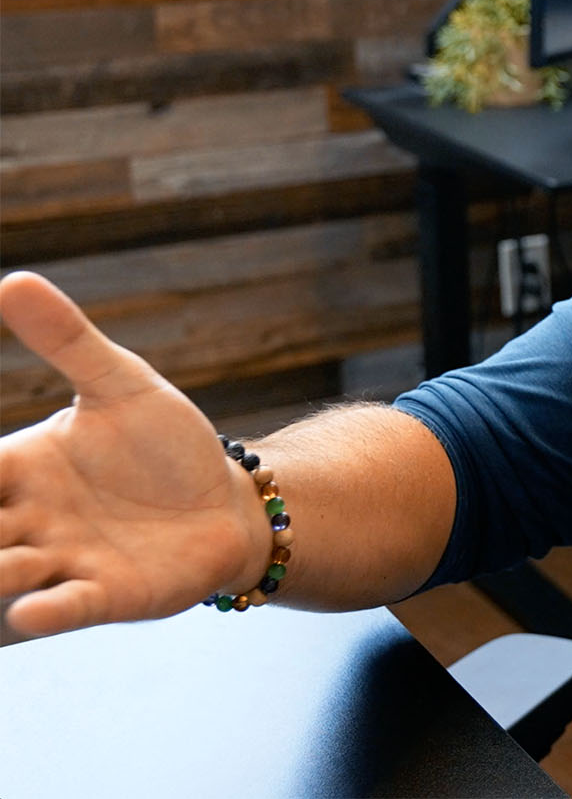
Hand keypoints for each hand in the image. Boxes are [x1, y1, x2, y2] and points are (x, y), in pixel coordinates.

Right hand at [0, 272, 264, 638]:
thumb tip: (12, 280)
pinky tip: (32, 611)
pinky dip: (48, 611)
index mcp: (16, 470)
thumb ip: (66, 340)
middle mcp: (26, 522)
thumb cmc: (163, 445)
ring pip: (4, 576)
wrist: (228, 502)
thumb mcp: (121, 384)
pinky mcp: (109, 595)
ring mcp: (63, 562)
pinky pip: (68, 607)